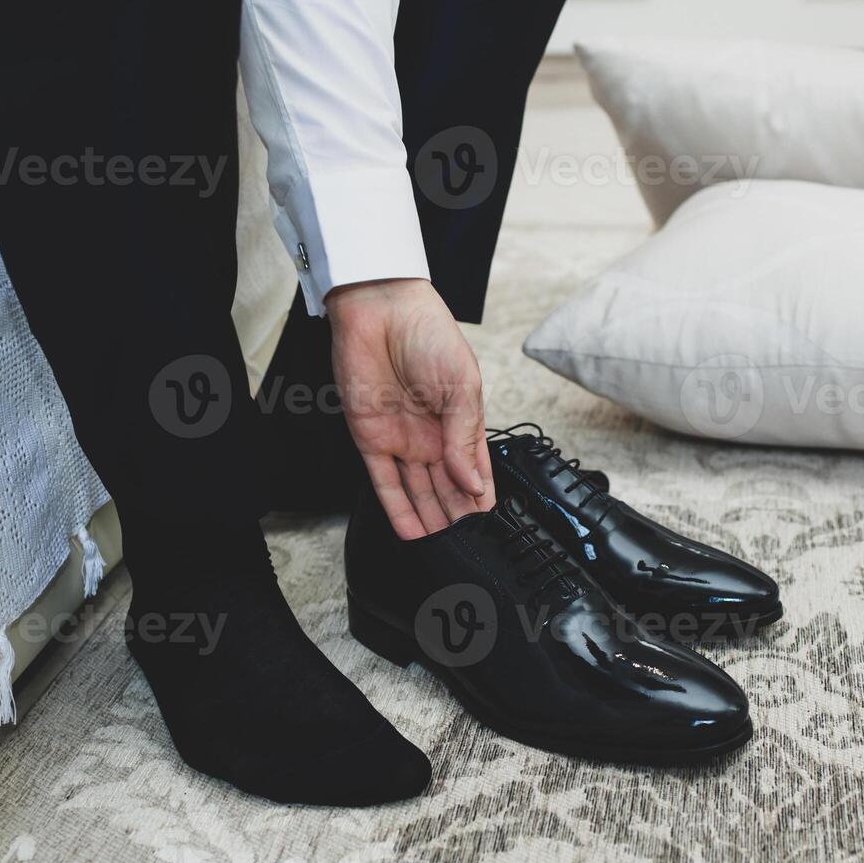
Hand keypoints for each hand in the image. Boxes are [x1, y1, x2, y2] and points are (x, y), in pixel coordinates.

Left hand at [327, 278, 495, 537]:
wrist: (380, 310)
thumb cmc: (429, 335)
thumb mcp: (463, 385)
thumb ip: (465, 438)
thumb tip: (473, 485)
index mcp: (461, 423)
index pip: (475, 473)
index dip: (482, 499)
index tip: (493, 529)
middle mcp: (433, 437)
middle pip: (447, 489)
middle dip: (458, 518)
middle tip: (470, 549)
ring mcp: (402, 441)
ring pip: (418, 492)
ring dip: (431, 521)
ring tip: (445, 551)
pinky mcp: (370, 440)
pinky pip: (384, 484)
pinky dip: (397, 510)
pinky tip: (414, 534)